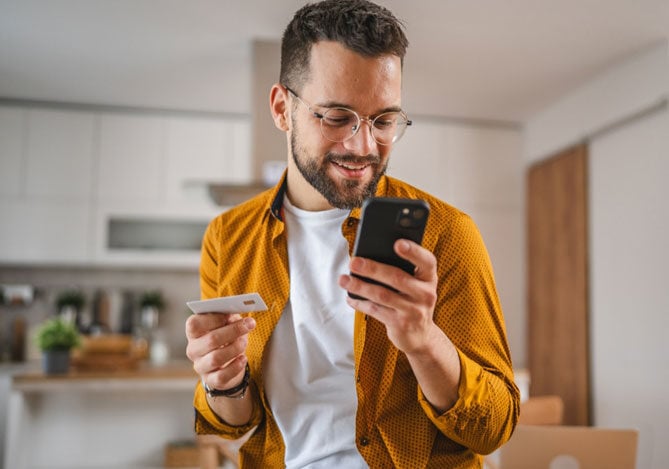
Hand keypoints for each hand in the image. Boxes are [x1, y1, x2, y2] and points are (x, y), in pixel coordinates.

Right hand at [185, 313, 255, 390]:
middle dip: (233, 330)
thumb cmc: (226, 338)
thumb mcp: (226, 324)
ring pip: (216, 358)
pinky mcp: (211, 380)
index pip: (194, 324)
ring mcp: (200, 366)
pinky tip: (243, 359)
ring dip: (235, 348)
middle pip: (210, 340)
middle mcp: (193, 350)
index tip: (231, 314)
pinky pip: (222, 376)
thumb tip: (234, 313)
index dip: (214, 318)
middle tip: (249, 324)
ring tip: (244, 342)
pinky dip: (235, 367)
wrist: (227, 363)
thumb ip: (229, 317)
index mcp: (193, 333)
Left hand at [338, 238, 438, 353]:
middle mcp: (425, 294)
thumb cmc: (413, 300)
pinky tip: (350, 297)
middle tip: (354, 262)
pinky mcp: (400, 324)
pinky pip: (376, 310)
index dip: (413, 251)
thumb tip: (370, 256)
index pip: (426, 261)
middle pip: (397, 277)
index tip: (397, 243)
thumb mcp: (416, 285)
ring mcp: (414, 311)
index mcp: (429, 278)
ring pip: (382, 295)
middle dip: (372, 269)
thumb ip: (403, 270)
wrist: (420, 335)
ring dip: (360, 286)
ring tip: (344, 280)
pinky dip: (360, 303)